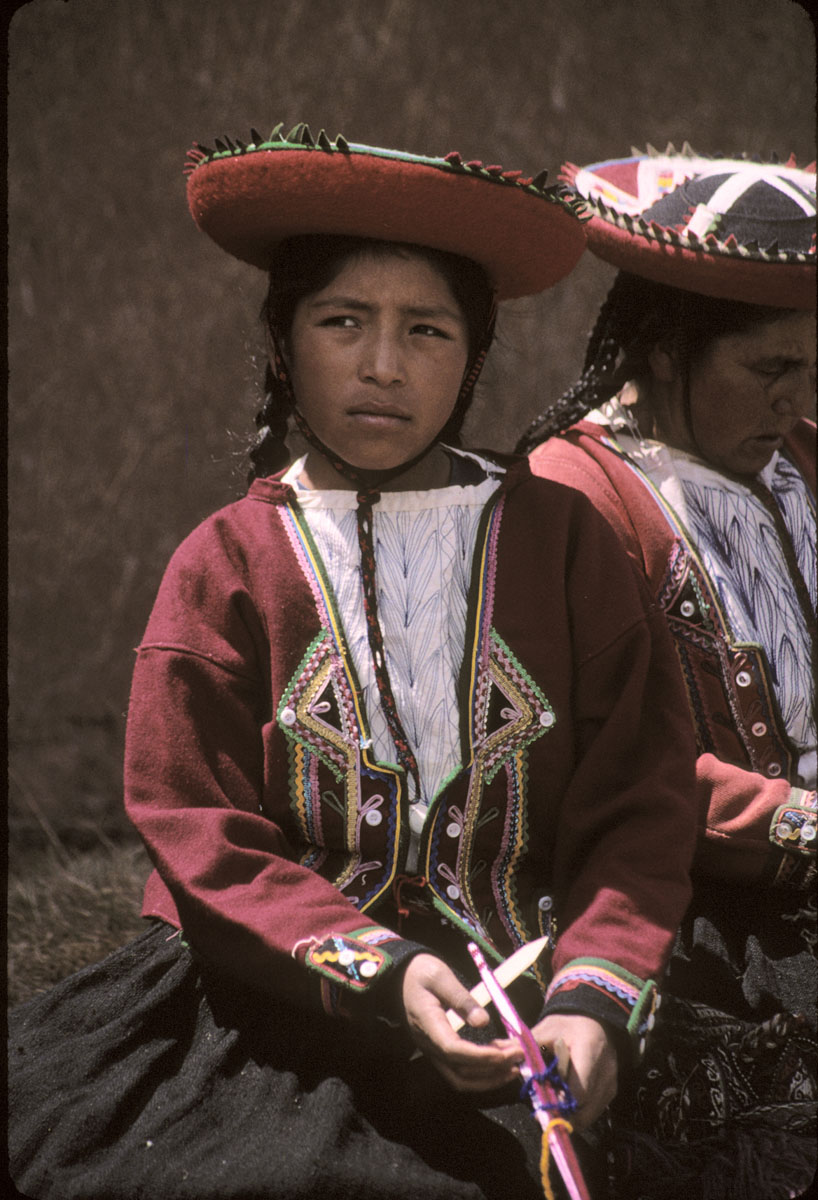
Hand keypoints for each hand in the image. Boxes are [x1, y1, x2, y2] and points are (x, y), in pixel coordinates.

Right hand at [402, 954, 523, 1091]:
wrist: (400, 976)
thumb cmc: (421, 972)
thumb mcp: (440, 976)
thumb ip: (461, 998)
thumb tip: (484, 1021)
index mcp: (428, 1024)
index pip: (453, 1050)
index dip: (480, 1056)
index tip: (506, 1053)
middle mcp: (429, 1044)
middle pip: (459, 1073)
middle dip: (491, 1070)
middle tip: (519, 1056)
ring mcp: (433, 1051)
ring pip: (460, 1079)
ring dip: (489, 1078)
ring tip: (514, 1065)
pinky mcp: (439, 1051)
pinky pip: (459, 1072)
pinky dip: (481, 1073)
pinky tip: (499, 1060)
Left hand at [532, 1013, 617, 1129]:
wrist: (594, 1019)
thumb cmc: (568, 1024)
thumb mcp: (546, 1029)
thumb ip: (526, 1044)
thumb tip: (500, 1050)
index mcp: (589, 1051)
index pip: (579, 1090)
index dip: (560, 1103)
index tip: (542, 1103)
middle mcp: (605, 1071)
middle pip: (585, 1108)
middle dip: (563, 1114)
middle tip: (544, 1110)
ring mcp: (610, 1082)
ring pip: (590, 1114)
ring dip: (571, 1115)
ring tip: (554, 1104)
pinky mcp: (610, 1090)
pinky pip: (594, 1110)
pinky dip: (579, 1111)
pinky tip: (565, 1100)